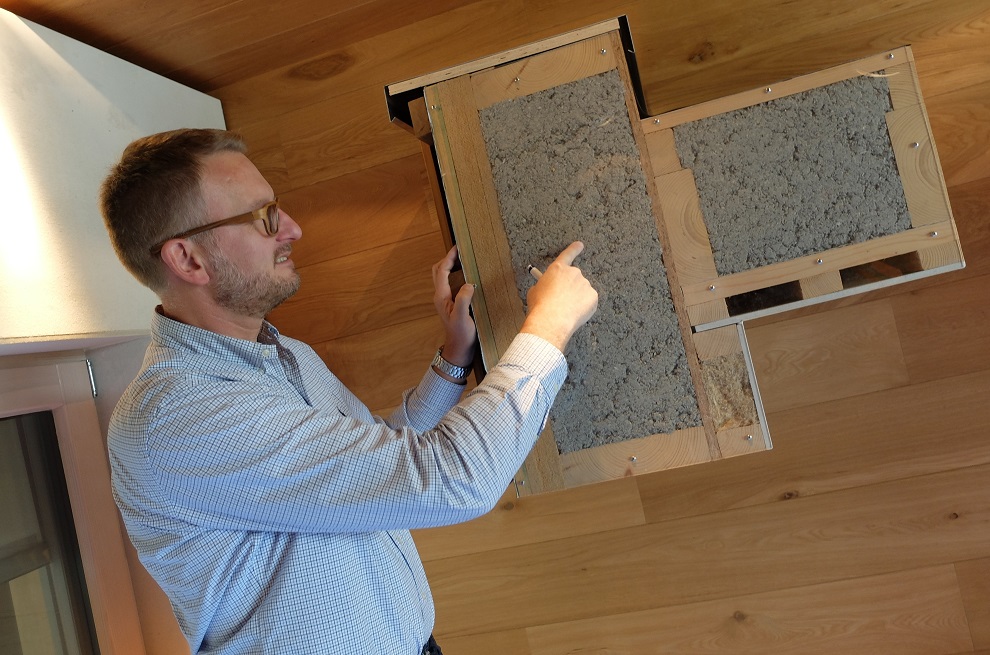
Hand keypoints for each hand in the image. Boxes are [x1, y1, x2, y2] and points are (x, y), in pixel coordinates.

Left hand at [432, 246, 476, 365]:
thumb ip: (464, 300)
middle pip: (438, 271)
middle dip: (447, 259)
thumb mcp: (463, 317)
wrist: (458, 349)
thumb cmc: (461, 335)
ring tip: (463, 259)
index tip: (458, 248)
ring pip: (443, 277)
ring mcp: (445, 300)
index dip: (449, 258)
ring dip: (450, 266)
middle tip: (459, 251)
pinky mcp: (451, 303)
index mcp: (441, 297)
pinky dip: (455, 275)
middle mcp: (441, 296)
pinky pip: (450, 284)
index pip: (442, 272)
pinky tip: (467, 275)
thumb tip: (469, 284)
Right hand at [520, 241, 597, 351]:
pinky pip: (589, 301)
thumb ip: (543, 285)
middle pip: (574, 278)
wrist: (551, 320)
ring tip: (566, 310)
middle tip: (561, 300)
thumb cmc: (540, 306)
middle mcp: (574, 273)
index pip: (568, 254)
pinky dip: (584, 306)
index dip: (574, 249)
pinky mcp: (593, 296)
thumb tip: (546, 289)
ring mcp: (585, 284)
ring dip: (576, 298)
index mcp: (558, 269)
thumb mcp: (534, 291)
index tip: (579, 245)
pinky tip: (574, 313)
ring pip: (582, 290)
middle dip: (570, 287)